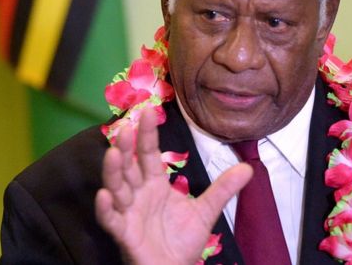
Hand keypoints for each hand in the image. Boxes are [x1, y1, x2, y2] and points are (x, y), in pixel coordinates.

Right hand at [95, 109, 252, 264]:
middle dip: (127, 147)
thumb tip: (248, 168)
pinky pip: (111, 219)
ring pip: (117, 188)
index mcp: (155, 183)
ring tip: (114, 153)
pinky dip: (105, 208)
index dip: (148, 134)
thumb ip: (223, 188)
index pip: (149, 153)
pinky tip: (103, 195)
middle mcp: (138, 193)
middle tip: (126, 127)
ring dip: (114, 171)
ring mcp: (128, 212)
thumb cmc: (182, 240)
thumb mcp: (206, 210)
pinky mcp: (123, 233)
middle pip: (130, 166)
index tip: (148, 111)